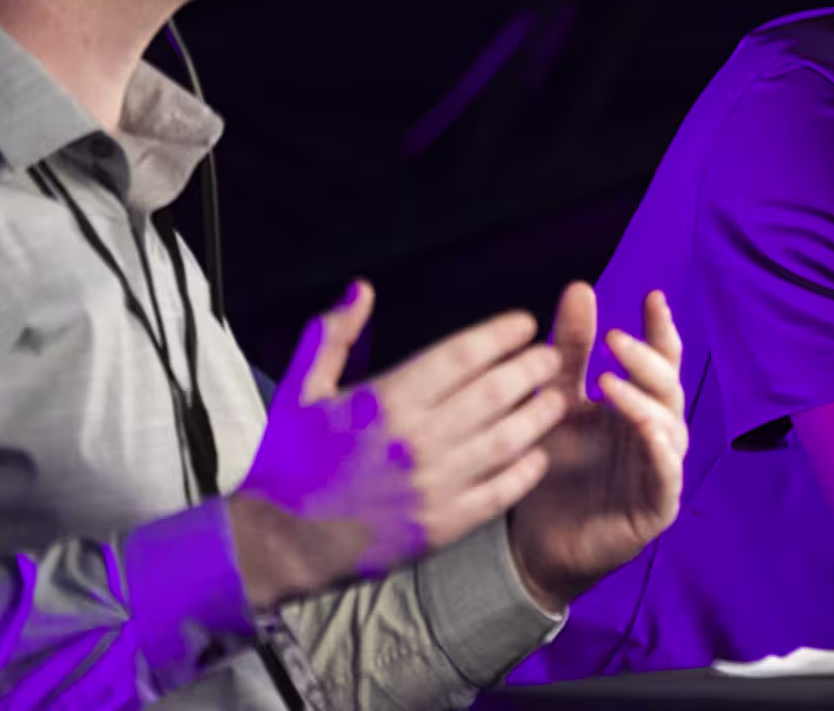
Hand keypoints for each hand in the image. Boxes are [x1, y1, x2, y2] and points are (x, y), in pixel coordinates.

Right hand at [230, 281, 568, 611]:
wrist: (278, 543)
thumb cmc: (290, 461)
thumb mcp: (300, 389)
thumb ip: (332, 334)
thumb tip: (362, 289)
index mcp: (384, 401)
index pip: (462, 354)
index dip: (502, 334)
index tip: (524, 324)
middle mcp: (415, 441)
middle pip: (496, 392)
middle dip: (532, 368)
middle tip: (549, 357)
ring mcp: (433, 486)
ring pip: (508, 439)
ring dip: (539, 414)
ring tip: (555, 397)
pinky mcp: (442, 526)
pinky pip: (501, 491)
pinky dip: (527, 469)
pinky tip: (538, 452)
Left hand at [507, 284, 688, 610]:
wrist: (534, 542)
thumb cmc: (554, 468)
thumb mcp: (556, 401)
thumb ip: (570, 350)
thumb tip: (581, 286)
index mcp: (638, 405)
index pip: (660, 359)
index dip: (661, 329)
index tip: (652, 297)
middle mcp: (657, 434)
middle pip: (668, 387)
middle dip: (647, 360)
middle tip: (614, 339)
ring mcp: (661, 470)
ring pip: (671, 427)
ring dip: (645, 400)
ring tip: (608, 383)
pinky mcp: (657, 507)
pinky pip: (667, 474)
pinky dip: (659, 449)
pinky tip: (643, 430)